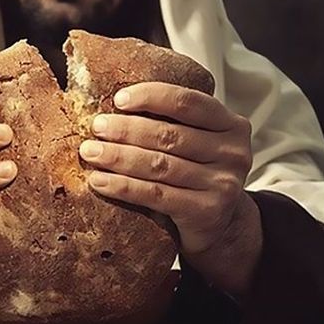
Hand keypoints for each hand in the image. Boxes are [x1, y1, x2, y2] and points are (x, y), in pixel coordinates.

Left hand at [78, 82, 261, 293]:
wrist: (221, 226)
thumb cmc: (199, 177)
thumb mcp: (198, 143)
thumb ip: (173, 124)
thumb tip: (114, 107)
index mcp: (231, 125)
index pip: (189, 102)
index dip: (152, 96)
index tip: (119, 99)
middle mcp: (233, 152)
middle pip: (169, 135)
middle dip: (126, 129)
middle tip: (97, 127)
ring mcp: (222, 183)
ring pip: (159, 165)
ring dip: (118, 157)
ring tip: (90, 152)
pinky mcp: (206, 211)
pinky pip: (155, 194)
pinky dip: (123, 186)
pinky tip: (100, 180)